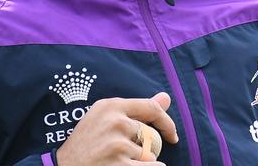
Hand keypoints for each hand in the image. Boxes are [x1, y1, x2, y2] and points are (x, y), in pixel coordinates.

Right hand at [55, 92, 177, 164]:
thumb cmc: (85, 143)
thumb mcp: (105, 118)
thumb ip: (137, 109)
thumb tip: (167, 97)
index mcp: (111, 106)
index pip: (152, 109)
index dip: (167, 122)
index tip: (172, 135)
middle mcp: (115, 122)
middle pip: (150, 136)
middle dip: (144, 149)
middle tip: (123, 155)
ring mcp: (116, 144)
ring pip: (149, 155)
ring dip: (140, 162)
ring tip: (117, 161)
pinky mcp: (117, 165)